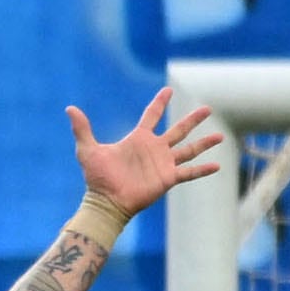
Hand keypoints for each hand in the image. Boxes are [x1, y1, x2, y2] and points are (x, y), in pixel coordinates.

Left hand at [67, 87, 219, 218]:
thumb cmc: (97, 177)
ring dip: (204, 143)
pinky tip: (217, 166)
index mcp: (138, 139)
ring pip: (189, 149)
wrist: (106, 201)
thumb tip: (69, 108)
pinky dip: (203, 170)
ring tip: (220, 136)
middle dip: (192, 119)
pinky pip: (189, 172)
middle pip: (178, 130)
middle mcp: (154, 149)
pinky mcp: (168, 178)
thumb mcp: (88, 150)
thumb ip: (82, 129)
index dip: (159, 103)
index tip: (168, 90)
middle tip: (208, 108)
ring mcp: (163, 163)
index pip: (152, 116)